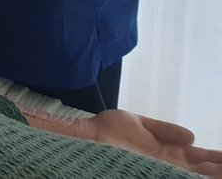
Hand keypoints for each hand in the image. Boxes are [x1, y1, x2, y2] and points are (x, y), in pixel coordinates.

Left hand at [64, 110, 221, 174]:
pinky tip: (210, 175)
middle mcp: (169, 165)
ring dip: (213, 173)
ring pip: (196, 175)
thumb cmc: (109, 130)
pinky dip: (195, 176)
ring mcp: (163, 170)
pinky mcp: (155, 173)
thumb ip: (164, 129)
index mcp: (169, 152)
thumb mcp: (140, 124)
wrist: (89, 136)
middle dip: (219, 167)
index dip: (217, 158)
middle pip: (203, 170)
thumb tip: (192, 136)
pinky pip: (180, 177)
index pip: (201, 158)